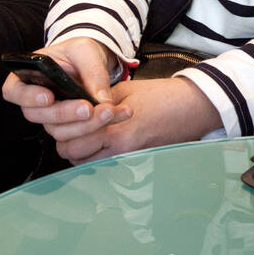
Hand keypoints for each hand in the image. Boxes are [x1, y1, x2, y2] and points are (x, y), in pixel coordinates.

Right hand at [3, 38, 123, 153]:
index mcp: (27, 75)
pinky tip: (113, 116)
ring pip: (58, 130)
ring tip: (108, 112)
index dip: (27, 97)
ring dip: (83, 125)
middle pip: (38, 115)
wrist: (92, 63)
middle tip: (88, 108)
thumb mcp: (86, 50)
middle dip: (65, 114)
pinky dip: (95, 127)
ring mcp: (49, 115)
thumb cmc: (80, 52)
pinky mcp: (67, 125)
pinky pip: (75, 134)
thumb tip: (101, 99)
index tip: (48, 97)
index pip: (13, 91)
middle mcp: (34, 99)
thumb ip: (92, 72)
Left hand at [60, 77, 220, 161]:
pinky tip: (101, 140)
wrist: (192, 108)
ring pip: (87, 164)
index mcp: (115, 130)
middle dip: (68, 142)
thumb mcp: (124, 90)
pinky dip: (97, 155)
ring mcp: (127, 158)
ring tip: (86, 132)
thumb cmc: (161, 96)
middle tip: (71, 125)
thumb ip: (96, 101)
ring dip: (81, 151)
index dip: (61, 129)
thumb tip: (75, 107)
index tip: (62, 116)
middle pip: (74, 157)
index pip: (71, 141)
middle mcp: (120, 150)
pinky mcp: (135, 161)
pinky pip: (104, 164)